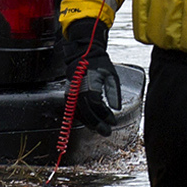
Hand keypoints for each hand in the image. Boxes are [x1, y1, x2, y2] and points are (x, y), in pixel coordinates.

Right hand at [61, 19, 119, 135]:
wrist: (84, 54)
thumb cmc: (99, 64)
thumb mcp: (111, 76)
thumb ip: (114, 93)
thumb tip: (116, 109)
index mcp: (89, 84)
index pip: (96, 105)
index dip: (104, 115)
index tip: (113, 122)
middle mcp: (78, 90)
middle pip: (86, 112)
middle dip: (96, 123)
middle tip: (106, 132)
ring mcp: (71, 92)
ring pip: (79, 112)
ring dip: (89, 122)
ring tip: (99, 128)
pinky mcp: (70, 93)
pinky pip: (75, 108)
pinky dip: (83, 116)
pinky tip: (91, 121)